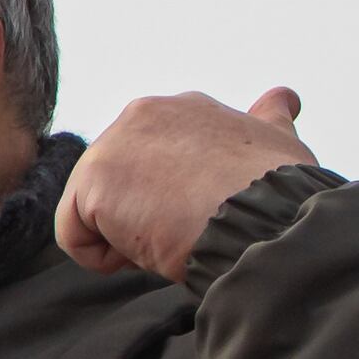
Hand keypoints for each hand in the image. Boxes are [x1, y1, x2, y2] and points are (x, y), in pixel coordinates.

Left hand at [57, 87, 317, 282]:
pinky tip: (151, 248)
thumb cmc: (281, 194)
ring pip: (97, 213)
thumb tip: (282, 99)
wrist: (266, 219)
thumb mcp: (280, 143)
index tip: (207, 210)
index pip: (153, 162)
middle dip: (147, 218)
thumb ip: (270, 120)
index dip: (175, 200)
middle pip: (119, 189)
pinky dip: (106, 258)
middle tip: (193, 226)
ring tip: (176, 234)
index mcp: (184, 109)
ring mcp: (113, 144)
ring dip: (131, 239)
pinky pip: (75, 237)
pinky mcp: (93, 180)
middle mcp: (143, 114)